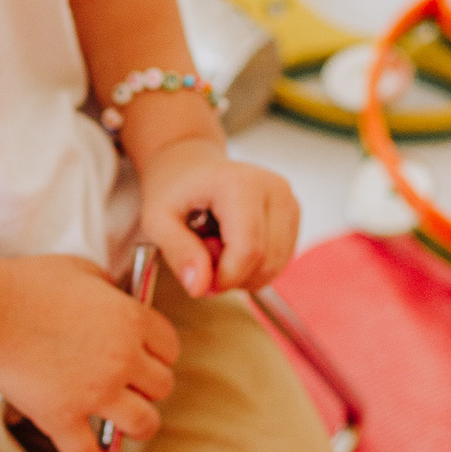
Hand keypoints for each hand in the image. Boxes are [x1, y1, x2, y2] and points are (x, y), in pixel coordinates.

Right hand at [0, 254, 178, 451]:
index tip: (149, 357)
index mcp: (130, 320)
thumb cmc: (28, 284)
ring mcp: (96, 392)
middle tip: (134, 385)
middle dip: (148, 385)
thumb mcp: (81, 269)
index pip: (170, 346)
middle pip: (162, 386)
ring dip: (137, 424)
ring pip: (143, 423)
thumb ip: (107, 286)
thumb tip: (115, 299)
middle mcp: (122, 359)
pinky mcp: (64, 417)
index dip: (160, 352)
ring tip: (126, 423)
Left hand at [137, 138, 299, 297]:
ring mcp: (288, 200)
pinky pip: (280, 259)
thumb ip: (178, 251)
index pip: (248, 250)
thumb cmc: (172, 188)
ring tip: (215, 247)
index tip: (200, 281)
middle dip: (233, 276)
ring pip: (276, 265)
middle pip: (265, 261)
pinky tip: (232, 245)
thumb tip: (199, 286)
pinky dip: (255, 265)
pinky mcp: (293, 213)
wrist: (189, 164)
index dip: (225, 277)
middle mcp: (274, 188)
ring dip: (244, 272)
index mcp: (240, 184)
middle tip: (202, 259)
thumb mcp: (157, 219)